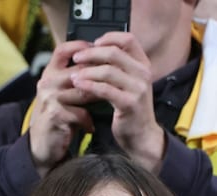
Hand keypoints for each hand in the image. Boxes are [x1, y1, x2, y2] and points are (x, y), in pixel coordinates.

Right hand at [28, 40, 95, 175]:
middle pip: (79, 70)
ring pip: (83, 91)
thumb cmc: (58, 118)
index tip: (99, 49)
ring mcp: (49, 98)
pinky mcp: (54, 115)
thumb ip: (76, 80)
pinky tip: (90, 126)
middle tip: (116, 83)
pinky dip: (88, 121)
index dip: (81, 46)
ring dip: (97, 99)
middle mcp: (47, 82)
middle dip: (99, 77)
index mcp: (49, 74)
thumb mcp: (63, 95)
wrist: (41, 146)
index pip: (63, 50)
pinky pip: (80, 113)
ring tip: (107, 104)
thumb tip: (103, 66)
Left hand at [70, 32, 166, 172]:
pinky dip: (89, 86)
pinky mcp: (129, 103)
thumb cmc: (130, 109)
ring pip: (108, 71)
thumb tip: (94, 51)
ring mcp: (138, 89)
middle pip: (114, 53)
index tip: (93, 43)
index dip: (109, 37)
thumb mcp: (129, 84)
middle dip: (91, 54)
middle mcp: (143, 74)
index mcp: (143, 65)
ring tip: (73, 75)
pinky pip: (105, 89)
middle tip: (76, 58)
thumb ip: (118, 68)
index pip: (128, 39)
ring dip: (87, 71)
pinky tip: (78, 85)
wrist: (142, 136)